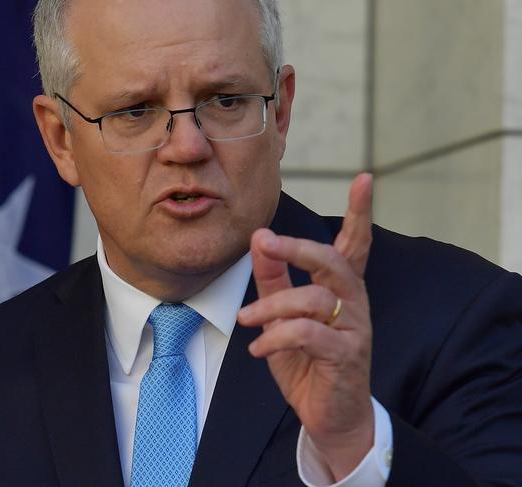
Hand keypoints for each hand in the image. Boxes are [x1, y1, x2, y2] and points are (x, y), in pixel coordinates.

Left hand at [237, 173, 374, 480]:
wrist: (328, 414)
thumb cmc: (306, 360)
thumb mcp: (283, 314)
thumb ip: (273, 277)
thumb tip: (260, 235)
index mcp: (341, 288)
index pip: (354, 243)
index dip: (360, 212)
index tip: (365, 177)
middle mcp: (353, 302)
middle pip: (333, 261)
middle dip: (298, 248)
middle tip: (266, 242)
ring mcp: (354, 328)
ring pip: (312, 299)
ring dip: (271, 306)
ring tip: (246, 320)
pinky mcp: (347, 355)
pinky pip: (307, 334)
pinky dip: (276, 337)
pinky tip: (259, 349)